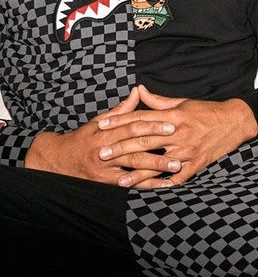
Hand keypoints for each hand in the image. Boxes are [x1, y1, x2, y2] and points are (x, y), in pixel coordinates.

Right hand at [25, 88, 180, 183]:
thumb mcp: (99, 121)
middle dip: (158, 145)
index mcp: (105, 132)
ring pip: (133, 166)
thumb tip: (138, 91)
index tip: (171, 124)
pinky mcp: (106, 182)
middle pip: (135, 146)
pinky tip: (165, 184)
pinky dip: (148, 184)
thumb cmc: (83, 139)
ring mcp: (105, 167)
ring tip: (176, 166)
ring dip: (156, 166)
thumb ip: (121, 110)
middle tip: (179, 143)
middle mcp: (105, 149)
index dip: (152, 125)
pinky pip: (130, 184)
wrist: (58, 160)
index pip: (132, 126)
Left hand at [96, 85, 257, 188]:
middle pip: (144, 141)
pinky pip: (178, 178)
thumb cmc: (207, 111)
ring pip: (158, 163)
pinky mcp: (197, 163)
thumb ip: (159, 101)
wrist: (236, 121)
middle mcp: (179, 133)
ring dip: (138, 173)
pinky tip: (151, 190)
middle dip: (121, 148)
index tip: (102, 126)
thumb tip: (139, 90)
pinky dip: (165, 185)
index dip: (120, 121)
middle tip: (102, 153)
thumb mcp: (183, 102)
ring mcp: (188, 150)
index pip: (141, 117)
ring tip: (121, 180)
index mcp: (174, 116)